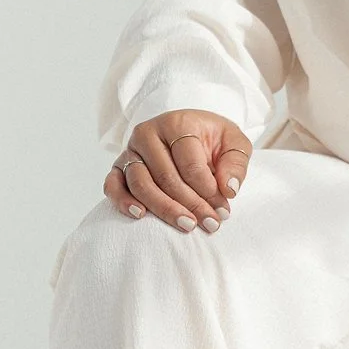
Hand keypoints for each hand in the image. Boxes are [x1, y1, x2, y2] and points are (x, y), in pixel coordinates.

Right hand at [105, 110, 252, 232]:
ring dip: (164, 209)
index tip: (223, 210)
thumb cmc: (212, 139)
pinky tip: (140, 215)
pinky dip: (122, 201)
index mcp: (177, 123)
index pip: (190, 163)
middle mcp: (148, 134)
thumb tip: (229, 189)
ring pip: (141, 184)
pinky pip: (113, 185)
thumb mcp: (234, 143)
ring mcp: (130, 150)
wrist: (190, 133)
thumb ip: (235, 163)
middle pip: (166, 177)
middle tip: (210, 224)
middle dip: (191, 204)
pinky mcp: (118, 166)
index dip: (207, 190)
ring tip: (187, 225)